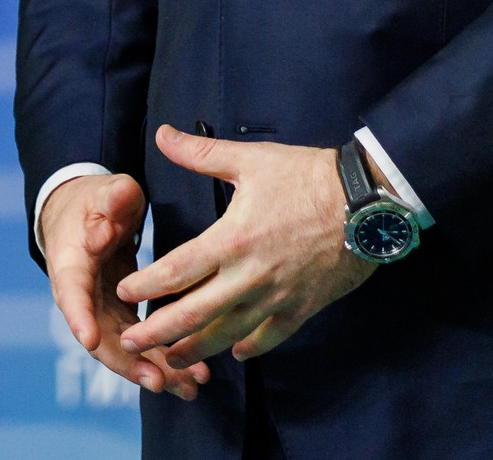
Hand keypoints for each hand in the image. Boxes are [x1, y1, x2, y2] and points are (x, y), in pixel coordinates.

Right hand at [40, 170, 211, 399]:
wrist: (88, 214)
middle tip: (160, 382)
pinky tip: (191, 376)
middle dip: (130, 362)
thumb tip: (109, 216)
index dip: (79, 318)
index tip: (89, 340)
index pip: (71, 295)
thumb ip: (110, 200)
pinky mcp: (121, 315)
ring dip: (155, 369)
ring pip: (124, 348)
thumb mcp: (104, 193)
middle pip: (101, 337)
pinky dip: (162, 360)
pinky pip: (140, 343)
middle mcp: (82, 298)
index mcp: (71, 266)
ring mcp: (101, 311)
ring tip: (190, 387)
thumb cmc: (96, 200)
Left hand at [116, 124, 373, 364]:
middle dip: (158, 331)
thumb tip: (162, 133)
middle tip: (131, 340)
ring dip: (195, 348)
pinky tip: (235, 353)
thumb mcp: (252, 158)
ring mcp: (276, 296)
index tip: (124, 290)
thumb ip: (201, 152)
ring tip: (171, 359)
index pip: (176, 271)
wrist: (368, 200)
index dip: (146, 284)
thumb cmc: (309, 176)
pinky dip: (250, 347)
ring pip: (227, 334)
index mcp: (232, 239)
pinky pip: (270, 337)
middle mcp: (250, 276)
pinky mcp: (302, 307)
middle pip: (193, 313)